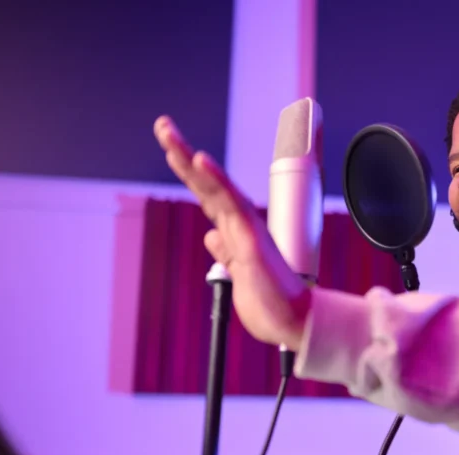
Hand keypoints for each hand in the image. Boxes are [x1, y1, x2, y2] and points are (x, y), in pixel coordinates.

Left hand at [153, 116, 310, 348]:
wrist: (295, 323)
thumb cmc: (272, 303)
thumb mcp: (238, 275)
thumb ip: (227, 252)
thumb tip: (211, 236)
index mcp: (235, 233)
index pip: (207, 195)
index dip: (190, 171)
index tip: (172, 148)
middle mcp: (240, 225)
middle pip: (206, 182)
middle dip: (183, 153)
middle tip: (163, 126)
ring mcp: (246, 229)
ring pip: (215, 185)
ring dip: (191, 158)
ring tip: (168, 133)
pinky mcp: (252, 239)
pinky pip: (232, 204)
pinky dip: (217, 180)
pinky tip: (200, 160)